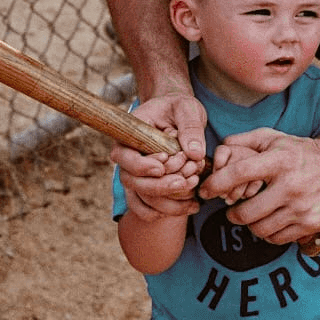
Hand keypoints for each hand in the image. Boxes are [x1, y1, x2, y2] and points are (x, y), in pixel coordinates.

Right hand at [110, 93, 206, 219]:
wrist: (178, 114)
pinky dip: (165, 211)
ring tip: (194, 193)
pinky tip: (189, 207)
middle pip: (132, 181)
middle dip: (159, 186)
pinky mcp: (146, 185)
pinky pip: (146, 207)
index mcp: (129, 134)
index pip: (124, 156)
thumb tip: (195, 153)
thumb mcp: (187, 109)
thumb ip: (191, 127)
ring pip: (141, 198)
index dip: (142, 166)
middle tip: (185, 182)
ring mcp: (135, 173)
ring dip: (168, 201)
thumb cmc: (179, 108)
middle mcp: (127, 156)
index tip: (165, 164)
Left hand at [196, 128, 319, 244]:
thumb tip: (219, 149)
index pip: (238, 173)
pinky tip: (271, 221)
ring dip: (251, 224)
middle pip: (246, 212)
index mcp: (280, 160)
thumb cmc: (300, 151)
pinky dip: (269, 233)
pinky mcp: (313, 223)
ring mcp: (303, 207)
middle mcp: (291, 185)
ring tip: (253, 215)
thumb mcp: (274, 138)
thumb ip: (244, 141)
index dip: (216, 183)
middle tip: (232, 210)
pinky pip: (278, 238)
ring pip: (260, 229)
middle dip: (233, 214)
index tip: (205, 190)